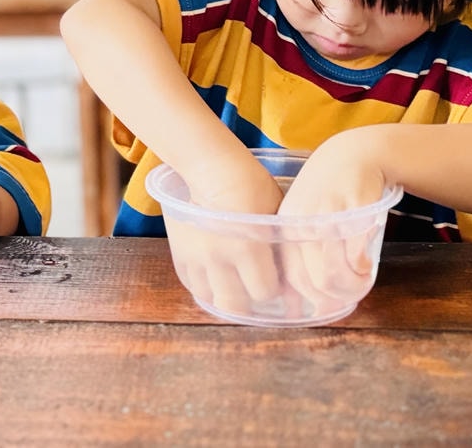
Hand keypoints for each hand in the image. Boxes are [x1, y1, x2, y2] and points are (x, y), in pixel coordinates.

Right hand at [167, 156, 287, 318]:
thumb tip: (292, 282)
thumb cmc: (252, 185)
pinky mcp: (180, 251)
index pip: (264, 292)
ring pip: (210, 298)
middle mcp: (218, 256)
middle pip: (233, 305)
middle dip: (248, 302)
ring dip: (224, 295)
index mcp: (246, 247)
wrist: (211, 166)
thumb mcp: (275, 215)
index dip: (274, 287)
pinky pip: (191, 283)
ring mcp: (195, 256)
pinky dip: (205, 284)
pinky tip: (216, 275)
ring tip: (234, 284)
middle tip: (254, 290)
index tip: (275, 277)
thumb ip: (280, 249)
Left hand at [276, 136, 388, 315]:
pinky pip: (355, 256)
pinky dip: (363, 270)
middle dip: (335, 297)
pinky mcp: (353, 212)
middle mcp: (302, 223)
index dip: (311, 298)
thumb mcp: (305, 215)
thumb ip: (303, 248)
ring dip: (352, 287)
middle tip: (350, 296)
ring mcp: (327, 217)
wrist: (354, 155)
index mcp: (286, 226)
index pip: (291, 275)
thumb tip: (308, 297)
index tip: (326, 307)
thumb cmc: (328, 192)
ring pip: (334, 273)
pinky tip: (367, 267)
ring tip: (361, 281)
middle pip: (313, 279)